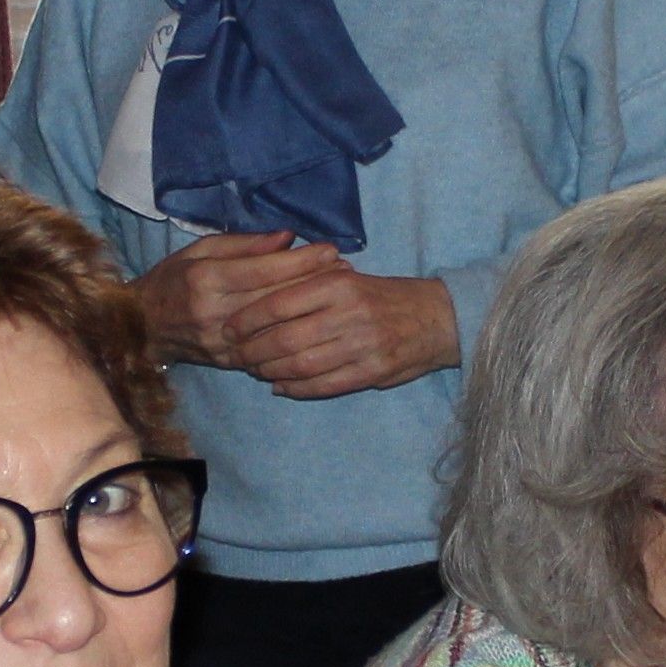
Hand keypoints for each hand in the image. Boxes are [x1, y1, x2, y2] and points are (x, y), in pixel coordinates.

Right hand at [136, 232, 343, 370]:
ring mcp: (221, 342)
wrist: (141, 327)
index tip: (330, 249)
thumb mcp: (199, 250)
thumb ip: (243, 244)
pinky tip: (316, 325)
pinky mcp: (227, 361)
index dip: (299, 260)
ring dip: (311, 311)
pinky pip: (268, 349)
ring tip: (339, 295)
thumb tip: (287, 238)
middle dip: (314, 283)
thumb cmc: (172, 279)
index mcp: (206, 279)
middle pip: (275, 298)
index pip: (262, 269)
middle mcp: (214, 312)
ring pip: (276, 327)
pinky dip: (293, 336)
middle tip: (345, 270)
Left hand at [226, 269, 460, 398]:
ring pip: (301, 365)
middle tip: (236, 355)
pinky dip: (297, 389)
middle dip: (253, 351)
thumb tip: (257, 296)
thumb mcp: (347, 278)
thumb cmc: (383, 296)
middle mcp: (348, 313)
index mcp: (338, 285)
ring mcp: (362, 345)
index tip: (228, 328)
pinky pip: (324, 385)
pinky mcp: (372, 372)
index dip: (247, 319)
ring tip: (256, 371)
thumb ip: (308, 283)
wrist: (436, 318)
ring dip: (271, 372)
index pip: (278, 303)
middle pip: (284, 339)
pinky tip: (281, 386)